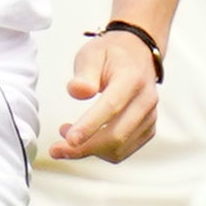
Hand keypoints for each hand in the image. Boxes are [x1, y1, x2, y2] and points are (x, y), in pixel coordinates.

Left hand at [52, 26, 162, 163]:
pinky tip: (85, 138)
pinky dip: (100, 151)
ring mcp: (149, 117)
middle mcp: (146, 100)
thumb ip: (84, 73)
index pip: (112, 106)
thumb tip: (77, 91)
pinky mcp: (147, 129)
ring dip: (90, 150)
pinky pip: (123, 150)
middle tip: (56, 149)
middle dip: (84, 148)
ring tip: (67, 135)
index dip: (90, 125)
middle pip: (117, 135)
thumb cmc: (112, 54)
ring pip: (119, 148)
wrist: (137, 53)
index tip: (69, 139)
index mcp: (132, 79)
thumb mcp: (92, 53)